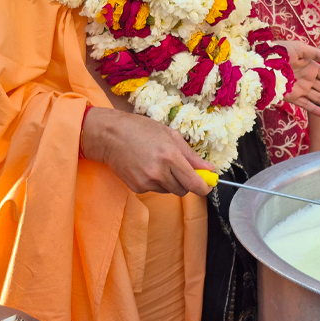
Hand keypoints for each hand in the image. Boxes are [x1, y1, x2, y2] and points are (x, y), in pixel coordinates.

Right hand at [81, 107, 213, 195]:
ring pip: (169, 191)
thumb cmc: (140, 130)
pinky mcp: (136, 187)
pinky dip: (156, 182)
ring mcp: (146, 182)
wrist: (110, 136)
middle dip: (186, 182)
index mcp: (170, 156)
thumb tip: (209, 169)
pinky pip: (154, 190)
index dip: (204, 187)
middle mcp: (158, 172)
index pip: (193, 182)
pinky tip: (146, 167)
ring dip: (170, 182)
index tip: (207, 185)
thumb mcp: (170, 135)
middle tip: (181, 170)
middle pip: (183, 190)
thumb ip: (191, 155)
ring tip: (159, 163)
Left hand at [277, 40, 319, 117]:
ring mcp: (300, 89)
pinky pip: (305, 104)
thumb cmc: (280, 52)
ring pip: (319, 98)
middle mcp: (307, 79)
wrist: (261, 63)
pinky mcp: (292, 97)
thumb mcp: (300, 48)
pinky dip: (314, 109)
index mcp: (310, 67)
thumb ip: (317, 54)